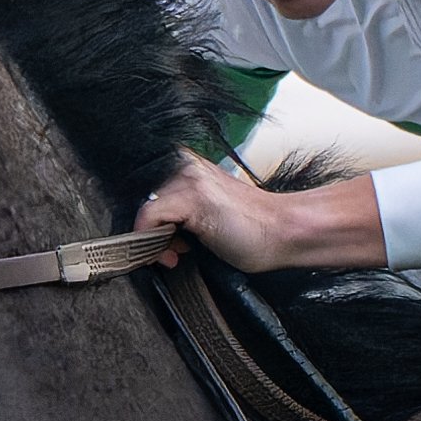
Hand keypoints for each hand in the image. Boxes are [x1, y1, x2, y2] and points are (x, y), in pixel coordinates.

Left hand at [133, 153, 383, 273]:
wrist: (282, 234)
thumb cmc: (249, 232)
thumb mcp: (202, 219)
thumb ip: (174, 218)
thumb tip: (145, 235)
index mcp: (186, 165)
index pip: (142, 185)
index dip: (143, 219)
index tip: (157, 244)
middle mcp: (183, 164)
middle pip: (138, 196)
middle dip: (146, 231)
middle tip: (168, 253)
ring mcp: (188, 178)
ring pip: (142, 207)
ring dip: (149, 240)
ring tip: (173, 255)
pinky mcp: (192, 197)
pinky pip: (149, 217)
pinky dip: (150, 242)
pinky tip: (172, 256)